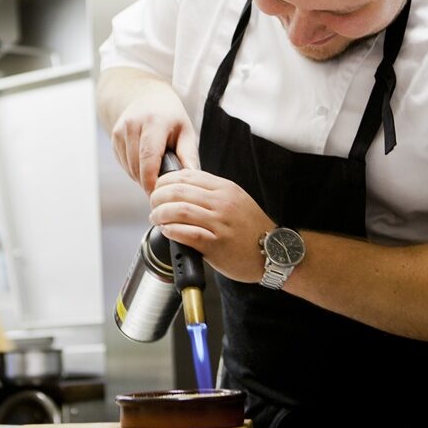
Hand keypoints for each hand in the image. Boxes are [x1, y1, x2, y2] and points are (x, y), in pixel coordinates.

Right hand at [109, 85, 199, 193]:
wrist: (147, 97)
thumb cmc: (171, 117)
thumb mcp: (186, 131)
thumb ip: (189, 156)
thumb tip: (193, 179)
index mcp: (154, 121)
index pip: (148, 157)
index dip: (151, 179)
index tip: (159, 193)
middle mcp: (133, 123)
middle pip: (137, 165)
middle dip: (148, 182)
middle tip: (162, 188)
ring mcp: (121, 130)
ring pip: (129, 167)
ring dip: (141, 177)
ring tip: (156, 172)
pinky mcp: (114, 136)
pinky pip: (124, 163)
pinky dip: (134, 169)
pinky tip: (145, 162)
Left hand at [149, 169, 274, 282]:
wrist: (274, 252)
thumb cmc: (251, 229)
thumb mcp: (235, 200)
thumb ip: (210, 192)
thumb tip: (180, 189)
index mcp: (224, 188)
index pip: (186, 175)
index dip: (165, 181)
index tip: (158, 189)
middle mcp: (222, 202)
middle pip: (178, 191)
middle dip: (157, 197)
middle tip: (153, 205)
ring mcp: (220, 223)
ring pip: (179, 210)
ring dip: (160, 214)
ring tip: (157, 219)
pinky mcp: (217, 244)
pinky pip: (187, 233)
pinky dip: (171, 231)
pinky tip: (167, 231)